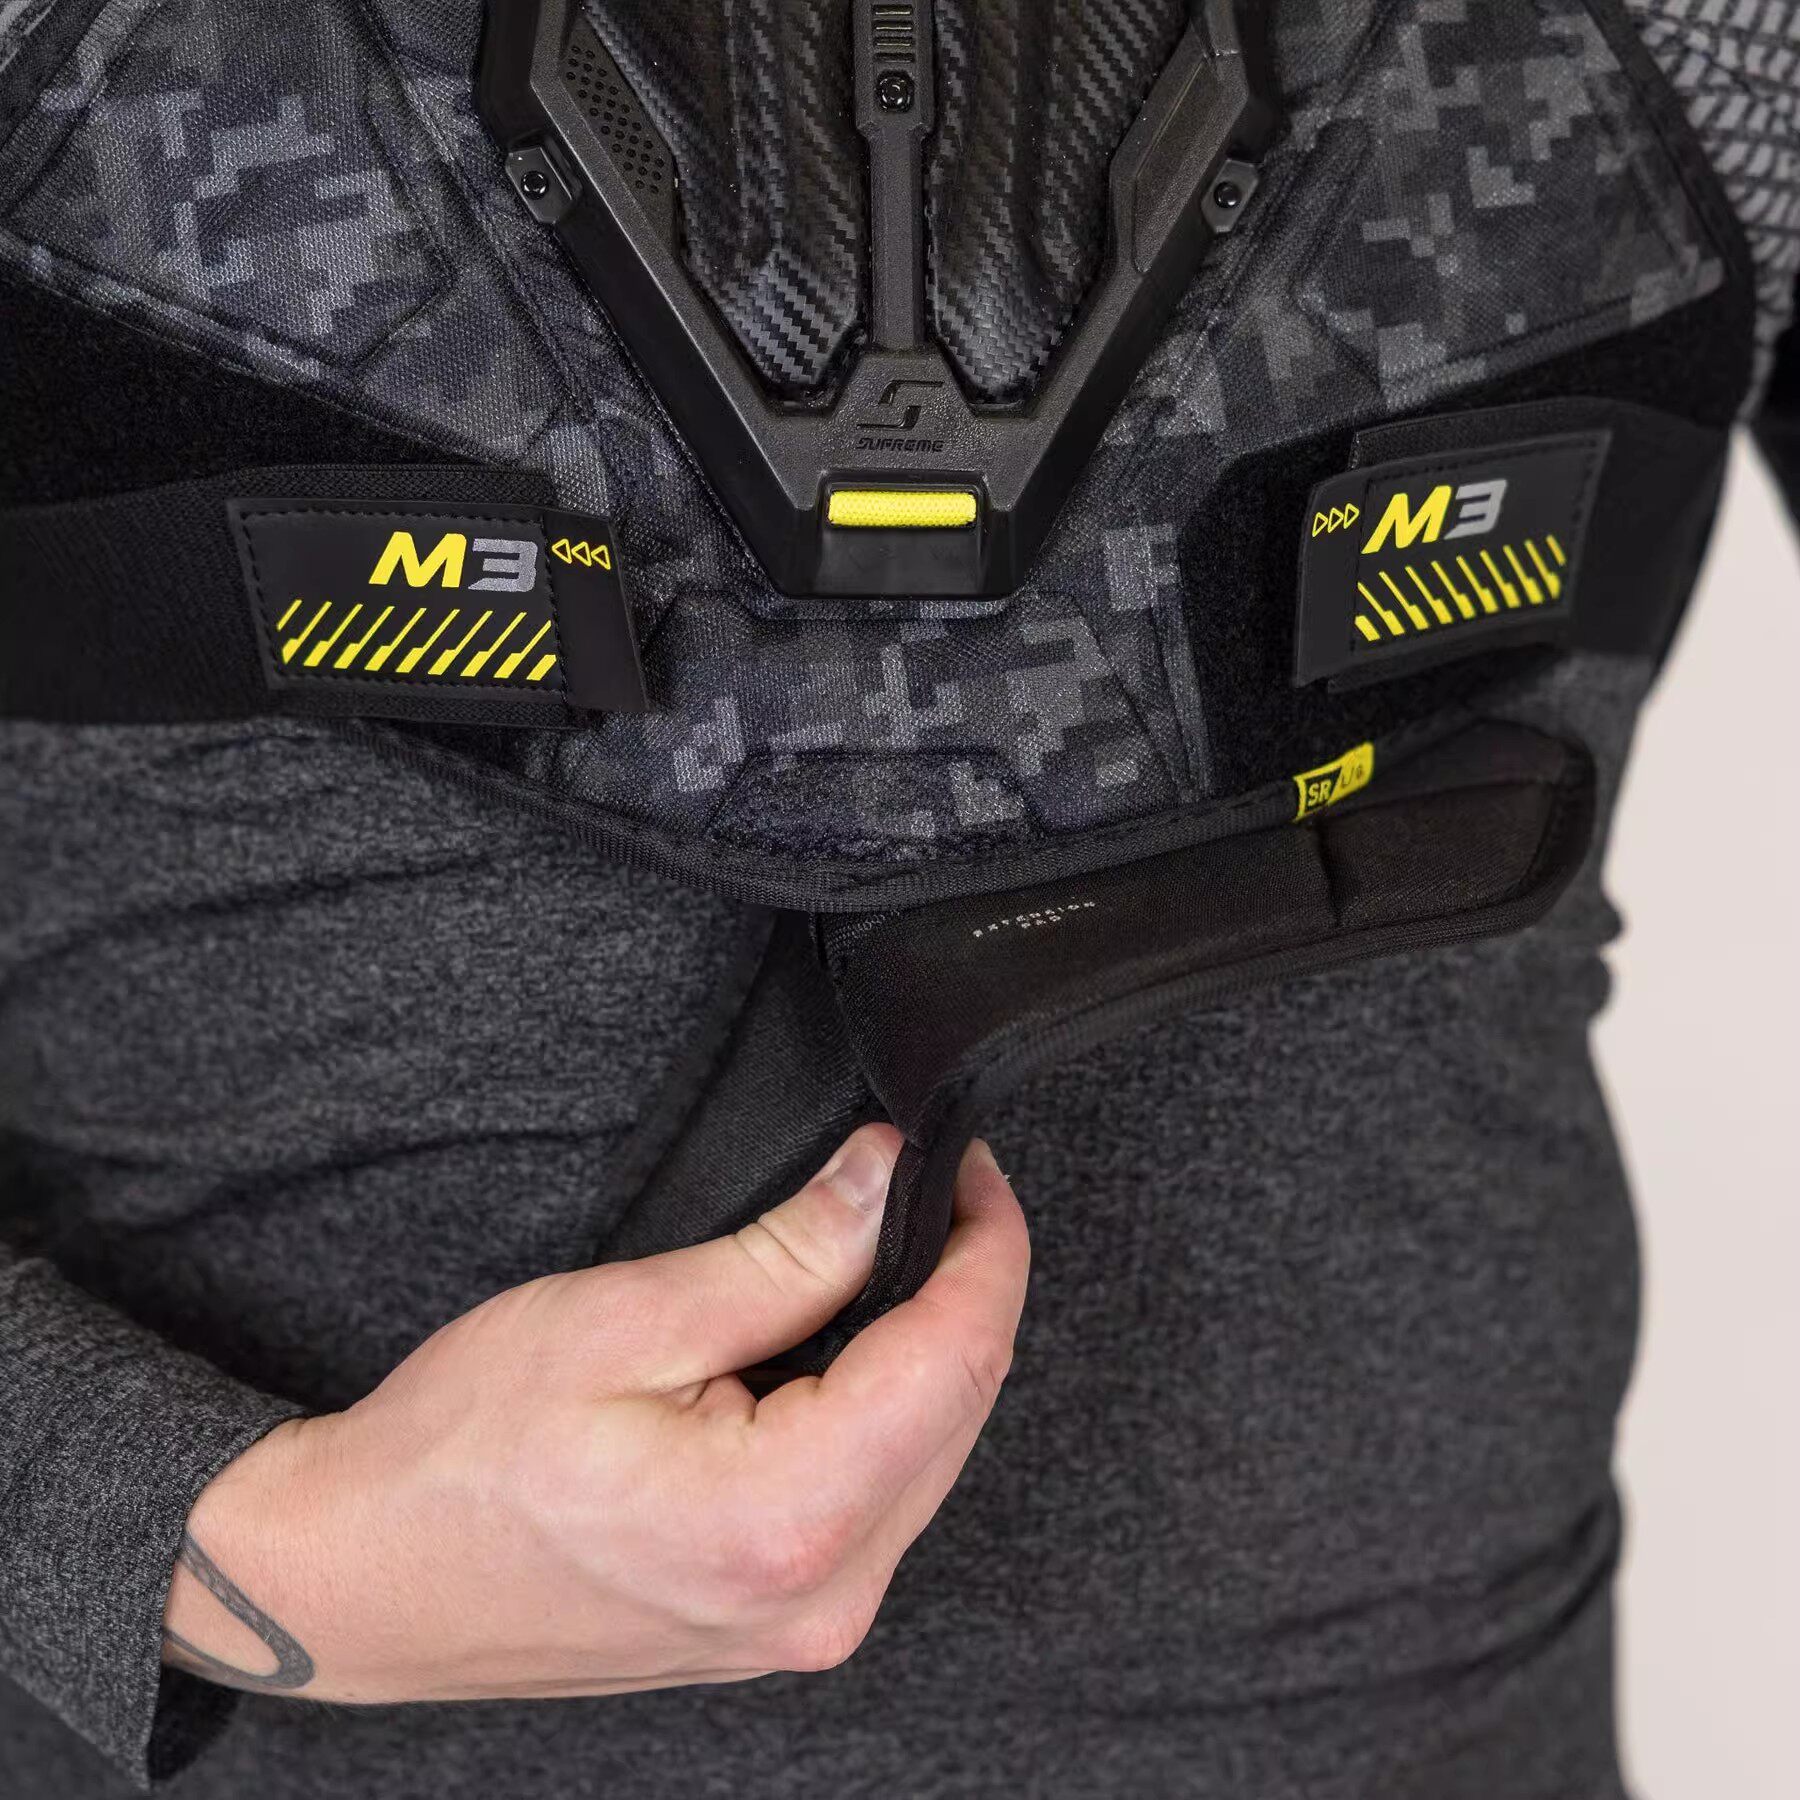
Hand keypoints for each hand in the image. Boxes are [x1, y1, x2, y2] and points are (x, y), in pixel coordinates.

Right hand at [161, 1126, 1029, 1701]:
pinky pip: (886, 1499)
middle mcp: (820, 1598)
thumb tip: (884, 1180)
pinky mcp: (786, 1626)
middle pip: (960, 1410)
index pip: (956, 1359)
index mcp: (783, 1519)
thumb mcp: (624, 1317)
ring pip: (932, 1455)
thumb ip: (784, 1256)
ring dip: (927, 1348)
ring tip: (882, 1253)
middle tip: (928, 1188)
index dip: (986, 1247)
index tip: (971, 1167)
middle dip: (964, 1287)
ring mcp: (807, 1627)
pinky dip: (887, 1411)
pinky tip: (844, 1351)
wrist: (364, 1576)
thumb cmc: (461, 1451)